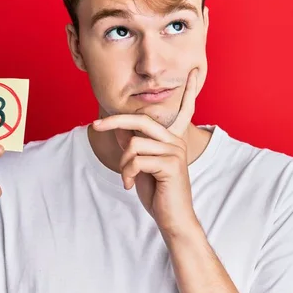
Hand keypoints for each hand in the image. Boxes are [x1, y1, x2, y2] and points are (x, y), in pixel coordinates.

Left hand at [91, 68, 199, 235]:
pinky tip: (130, 184)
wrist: (172, 219)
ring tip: (127, 177)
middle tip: (95, 125)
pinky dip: (127, 173)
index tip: (196, 73)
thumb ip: (133, 145)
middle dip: (114, 121)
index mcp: (172, 138)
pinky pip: (137, 159)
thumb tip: (120, 129)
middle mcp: (176, 141)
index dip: (190, 91)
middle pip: (142, 120)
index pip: (184, 109)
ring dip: (123, 163)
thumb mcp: (140, 165)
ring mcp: (175, 152)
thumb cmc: (157, 192)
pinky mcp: (171, 165)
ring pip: (134, 143)